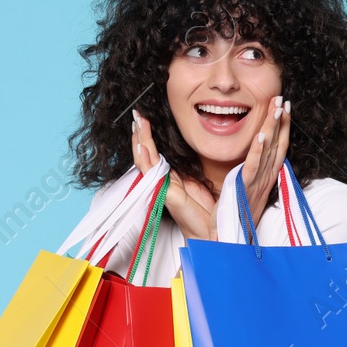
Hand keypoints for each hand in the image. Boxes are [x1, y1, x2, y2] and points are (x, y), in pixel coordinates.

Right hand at [132, 111, 216, 241]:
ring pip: (145, 159)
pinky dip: (145, 158)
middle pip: (145, 153)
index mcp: (170, 176)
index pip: (153, 152)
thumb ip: (190, 168)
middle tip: (137, 114)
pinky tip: (142, 145)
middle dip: (140, 133)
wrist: (210, 232)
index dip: (148, 135)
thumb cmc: (205, 210)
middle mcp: (162, 180)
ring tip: (137, 122)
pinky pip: (151, 173)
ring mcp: (160, 186)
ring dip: (140, 140)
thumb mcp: (198, 181)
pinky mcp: (164, 193)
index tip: (144, 118)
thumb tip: (191, 151)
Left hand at [240, 96, 290, 228]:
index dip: (282, 127)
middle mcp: (264, 179)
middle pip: (277, 144)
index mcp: (264, 179)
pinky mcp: (245, 189)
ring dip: (274, 128)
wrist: (227, 242)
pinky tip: (261, 134)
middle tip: (283, 98)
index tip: (285, 108)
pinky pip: (252, 167)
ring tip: (278, 107)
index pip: (277, 148)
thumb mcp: (242, 193)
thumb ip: (245, 176)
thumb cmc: (232, 219)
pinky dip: (257, 150)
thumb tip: (245, 161)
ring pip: (268, 151)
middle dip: (281, 120)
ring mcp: (257, 184)